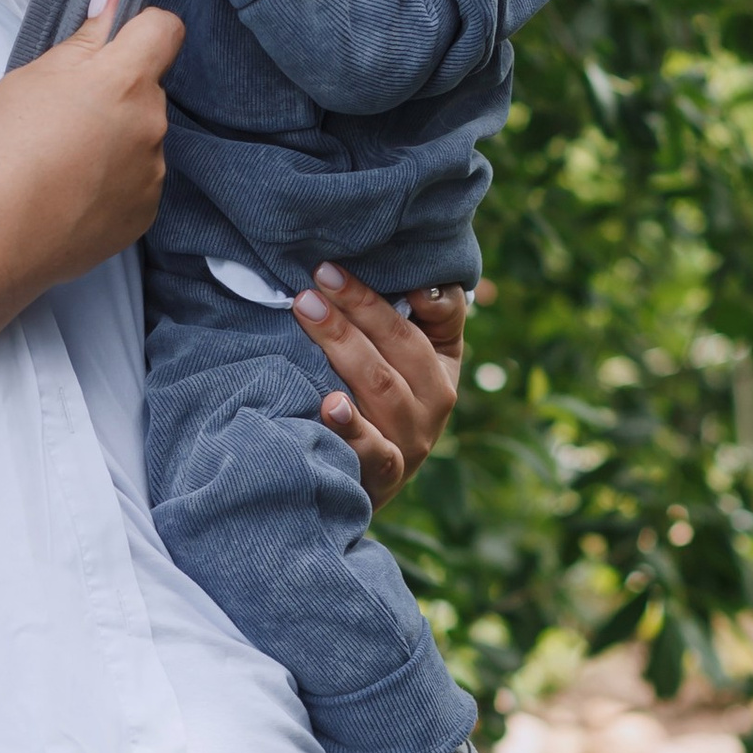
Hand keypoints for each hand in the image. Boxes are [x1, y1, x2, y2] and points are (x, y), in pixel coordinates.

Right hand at [0, 5, 185, 296]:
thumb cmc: (5, 147)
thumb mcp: (32, 77)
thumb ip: (83, 40)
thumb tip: (112, 2)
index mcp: (125, 80)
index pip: (165, 29)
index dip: (142, 29)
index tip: (115, 42)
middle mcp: (151, 124)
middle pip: (147, 90)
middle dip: (117, 93)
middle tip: (66, 115)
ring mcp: (152, 173)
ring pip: (142, 138)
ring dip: (117, 140)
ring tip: (64, 163)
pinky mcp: (145, 213)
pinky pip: (138, 182)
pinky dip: (114, 183)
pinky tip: (73, 194)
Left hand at [291, 272, 463, 509]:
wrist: (360, 485)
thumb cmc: (377, 405)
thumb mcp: (407, 361)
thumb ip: (420, 317)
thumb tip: (422, 285)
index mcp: (444, 364)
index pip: (438, 318)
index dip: (406, 290)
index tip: (347, 267)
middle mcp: (437, 400)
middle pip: (399, 345)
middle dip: (357, 307)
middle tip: (316, 278)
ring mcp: (413, 439)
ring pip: (381, 385)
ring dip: (343, 345)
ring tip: (308, 312)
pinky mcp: (388, 475)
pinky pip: (373, 450)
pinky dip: (351, 428)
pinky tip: (328, 404)